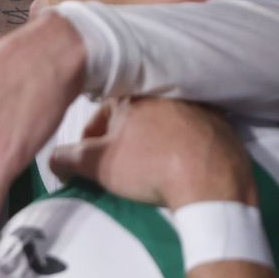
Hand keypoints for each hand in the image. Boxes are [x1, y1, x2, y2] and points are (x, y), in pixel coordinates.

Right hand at [49, 98, 255, 208]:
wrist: (212, 185)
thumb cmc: (150, 168)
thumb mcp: (97, 165)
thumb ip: (67, 157)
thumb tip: (53, 159)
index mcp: (135, 94)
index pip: (100, 110)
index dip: (90, 139)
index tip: (90, 162)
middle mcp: (168, 91)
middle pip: (134, 115)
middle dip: (123, 137)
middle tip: (118, 165)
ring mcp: (201, 106)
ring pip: (165, 122)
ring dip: (154, 139)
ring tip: (149, 167)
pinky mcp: (225, 124)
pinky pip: (194, 131)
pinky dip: (183, 145)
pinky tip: (178, 166)